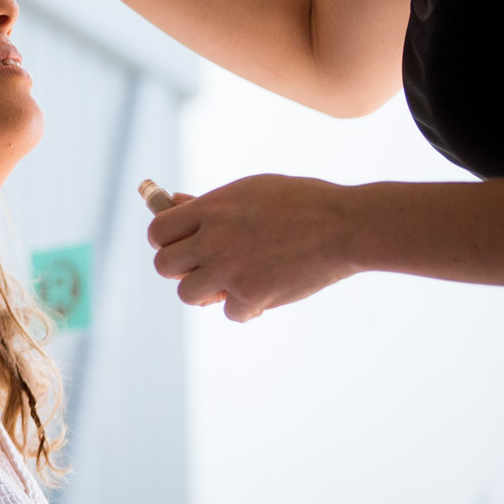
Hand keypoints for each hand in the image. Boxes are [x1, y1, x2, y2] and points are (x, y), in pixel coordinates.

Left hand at [146, 175, 356, 321]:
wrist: (345, 226)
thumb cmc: (301, 203)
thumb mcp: (250, 191)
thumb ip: (210, 203)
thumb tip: (174, 201)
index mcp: (210, 210)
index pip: (157, 232)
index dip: (164, 241)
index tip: (180, 245)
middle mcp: (213, 240)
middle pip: (164, 266)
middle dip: (180, 268)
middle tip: (203, 267)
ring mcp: (231, 270)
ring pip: (188, 294)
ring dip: (207, 291)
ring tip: (231, 282)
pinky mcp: (252, 296)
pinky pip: (230, 312)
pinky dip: (245, 307)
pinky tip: (263, 293)